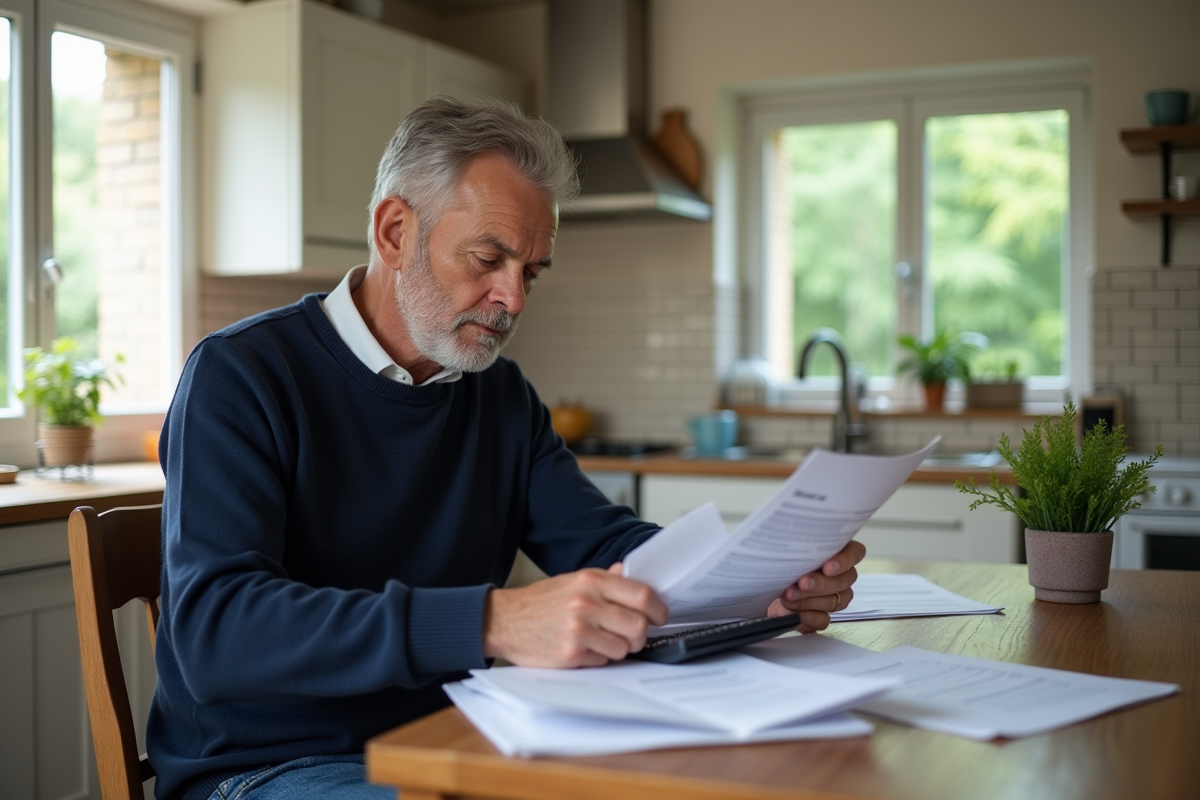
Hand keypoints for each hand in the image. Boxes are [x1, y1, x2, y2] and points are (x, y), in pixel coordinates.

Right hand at [483, 563, 667, 667]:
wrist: (505, 620)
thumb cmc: (540, 602)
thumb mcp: (573, 580)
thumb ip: (605, 579)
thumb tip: (629, 574)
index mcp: (590, 580)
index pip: (641, 594)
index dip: (658, 609)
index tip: (659, 616)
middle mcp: (586, 602)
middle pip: (638, 625)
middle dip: (640, 635)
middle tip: (632, 635)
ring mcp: (578, 629)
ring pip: (624, 647)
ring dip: (619, 648)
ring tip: (602, 641)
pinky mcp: (570, 653)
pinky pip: (603, 661)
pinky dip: (599, 657)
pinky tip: (585, 648)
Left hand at [769, 540, 865, 633]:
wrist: (761, 585)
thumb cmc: (777, 562)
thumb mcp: (786, 548)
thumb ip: (798, 546)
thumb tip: (794, 544)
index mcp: (836, 551)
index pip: (855, 552)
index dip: (845, 560)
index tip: (828, 567)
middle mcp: (840, 575)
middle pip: (845, 580)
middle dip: (822, 583)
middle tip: (802, 583)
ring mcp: (834, 597)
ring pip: (834, 601)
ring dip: (810, 599)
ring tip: (789, 595)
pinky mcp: (822, 616)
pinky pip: (823, 620)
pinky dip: (808, 616)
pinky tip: (795, 613)